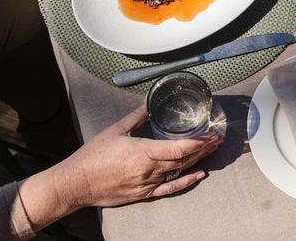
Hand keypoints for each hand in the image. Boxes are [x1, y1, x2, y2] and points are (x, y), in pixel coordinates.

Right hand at [18, 104, 221, 227]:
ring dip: (198, 161)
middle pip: (184, 160)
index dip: (198, 141)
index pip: (179, 148)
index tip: (211, 134)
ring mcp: (147, 184)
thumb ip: (136, 116)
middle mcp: (148, 171)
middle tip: (217, 139)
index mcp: (143, 153)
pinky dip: (186, 181)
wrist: (77, 183)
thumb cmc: (93, 157)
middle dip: (203, 148)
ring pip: (179, 172)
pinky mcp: (143, 194)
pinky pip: (170, 188)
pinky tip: (199, 175)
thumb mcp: (115, 130)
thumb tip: (148, 102)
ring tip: (212, 151)